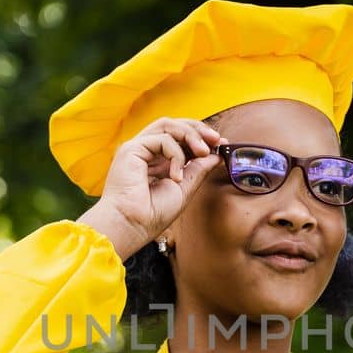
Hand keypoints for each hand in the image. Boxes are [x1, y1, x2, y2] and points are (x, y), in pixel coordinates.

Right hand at [78, 117, 224, 258]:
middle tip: (216, 140)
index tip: (221, 144)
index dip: (201, 137)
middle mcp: (147, 151)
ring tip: (204, 151)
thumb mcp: (185, 188)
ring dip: (191, 134)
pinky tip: (177, 176)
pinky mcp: (131, 149)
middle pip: (174, 125)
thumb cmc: (153, 215)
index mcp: (157, 161)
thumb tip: (217, 154)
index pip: (180, 138)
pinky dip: (176, 154)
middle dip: (198, 129)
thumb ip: (199, 169)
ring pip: (168, 125)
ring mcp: (138, 148)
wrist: (132, 226)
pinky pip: (162, 139)